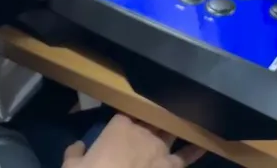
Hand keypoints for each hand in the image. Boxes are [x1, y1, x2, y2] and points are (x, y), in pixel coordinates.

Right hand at [63, 115, 205, 167]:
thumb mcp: (70, 166)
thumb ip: (75, 153)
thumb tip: (77, 147)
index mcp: (119, 126)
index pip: (126, 114)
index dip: (128, 117)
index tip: (127, 120)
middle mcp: (143, 132)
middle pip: (152, 120)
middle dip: (154, 120)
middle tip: (156, 119)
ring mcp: (160, 149)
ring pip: (170, 132)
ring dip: (174, 129)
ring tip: (182, 122)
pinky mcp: (172, 167)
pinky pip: (186, 156)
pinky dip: (195, 150)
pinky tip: (205, 144)